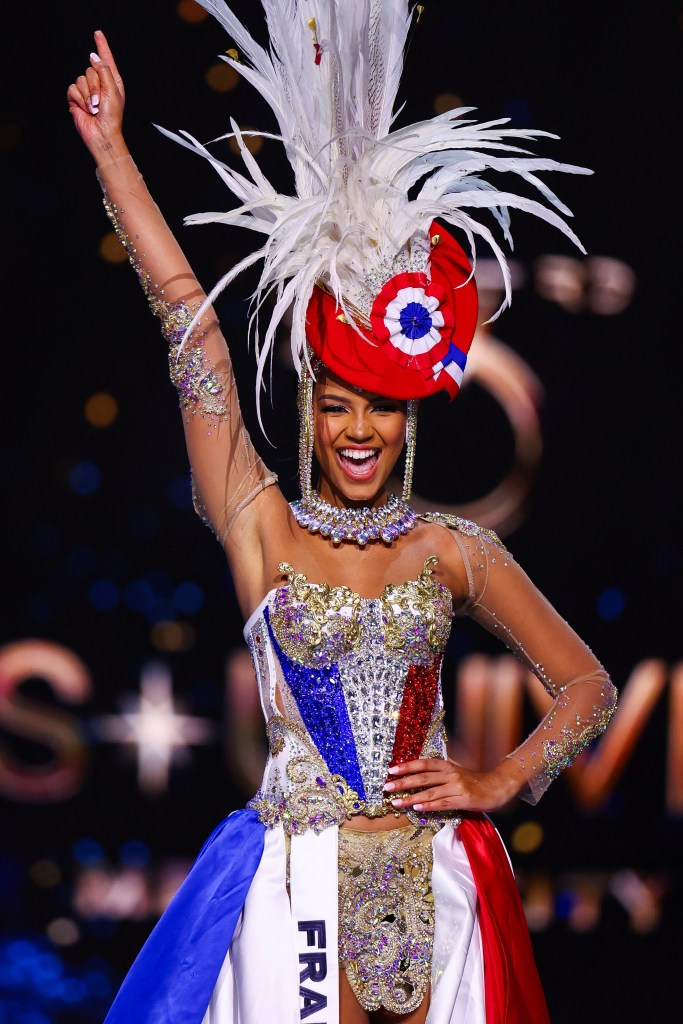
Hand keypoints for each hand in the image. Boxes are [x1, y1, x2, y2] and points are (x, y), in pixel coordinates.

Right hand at [66, 30, 126, 163]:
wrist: (101, 133)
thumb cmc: (111, 116)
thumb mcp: (113, 90)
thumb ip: (104, 70)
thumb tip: (93, 57)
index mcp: (112, 81)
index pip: (105, 59)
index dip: (101, 46)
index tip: (98, 34)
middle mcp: (99, 83)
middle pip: (90, 69)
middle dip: (95, 86)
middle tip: (99, 102)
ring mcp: (87, 91)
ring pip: (80, 79)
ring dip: (87, 95)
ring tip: (94, 108)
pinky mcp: (76, 98)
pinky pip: (72, 89)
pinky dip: (79, 99)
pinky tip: (85, 108)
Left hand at [383, 757, 525, 812]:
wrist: (496, 788)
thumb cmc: (473, 781)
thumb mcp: (456, 771)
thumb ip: (439, 772)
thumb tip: (418, 772)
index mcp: (447, 765)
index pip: (423, 764)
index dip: (407, 766)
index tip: (391, 770)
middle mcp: (450, 774)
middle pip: (423, 778)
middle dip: (403, 782)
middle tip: (387, 787)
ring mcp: (456, 787)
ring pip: (429, 792)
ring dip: (410, 798)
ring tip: (396, 802)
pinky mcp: (462, 800)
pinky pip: (442, 804)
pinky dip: (428, 806)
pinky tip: (416, 808)